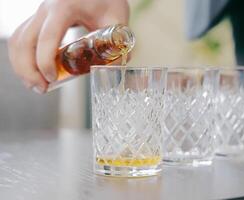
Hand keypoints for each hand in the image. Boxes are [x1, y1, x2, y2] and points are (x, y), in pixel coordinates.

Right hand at [7, 0, 128, 92]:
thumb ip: (118, 44)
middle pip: (25, 41)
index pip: (48, 36)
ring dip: (22, 66)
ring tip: (36, 85)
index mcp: (65, 7)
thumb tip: (116, 70)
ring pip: (18, 40)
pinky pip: (21, 38)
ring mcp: (40, 13)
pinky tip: (32, 72)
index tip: (52, 79)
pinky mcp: (38, 20)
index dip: (45, 60)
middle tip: (41, 89)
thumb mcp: (116, 19)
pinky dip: (21, 58)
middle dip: (28, 69)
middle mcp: (47, 9)